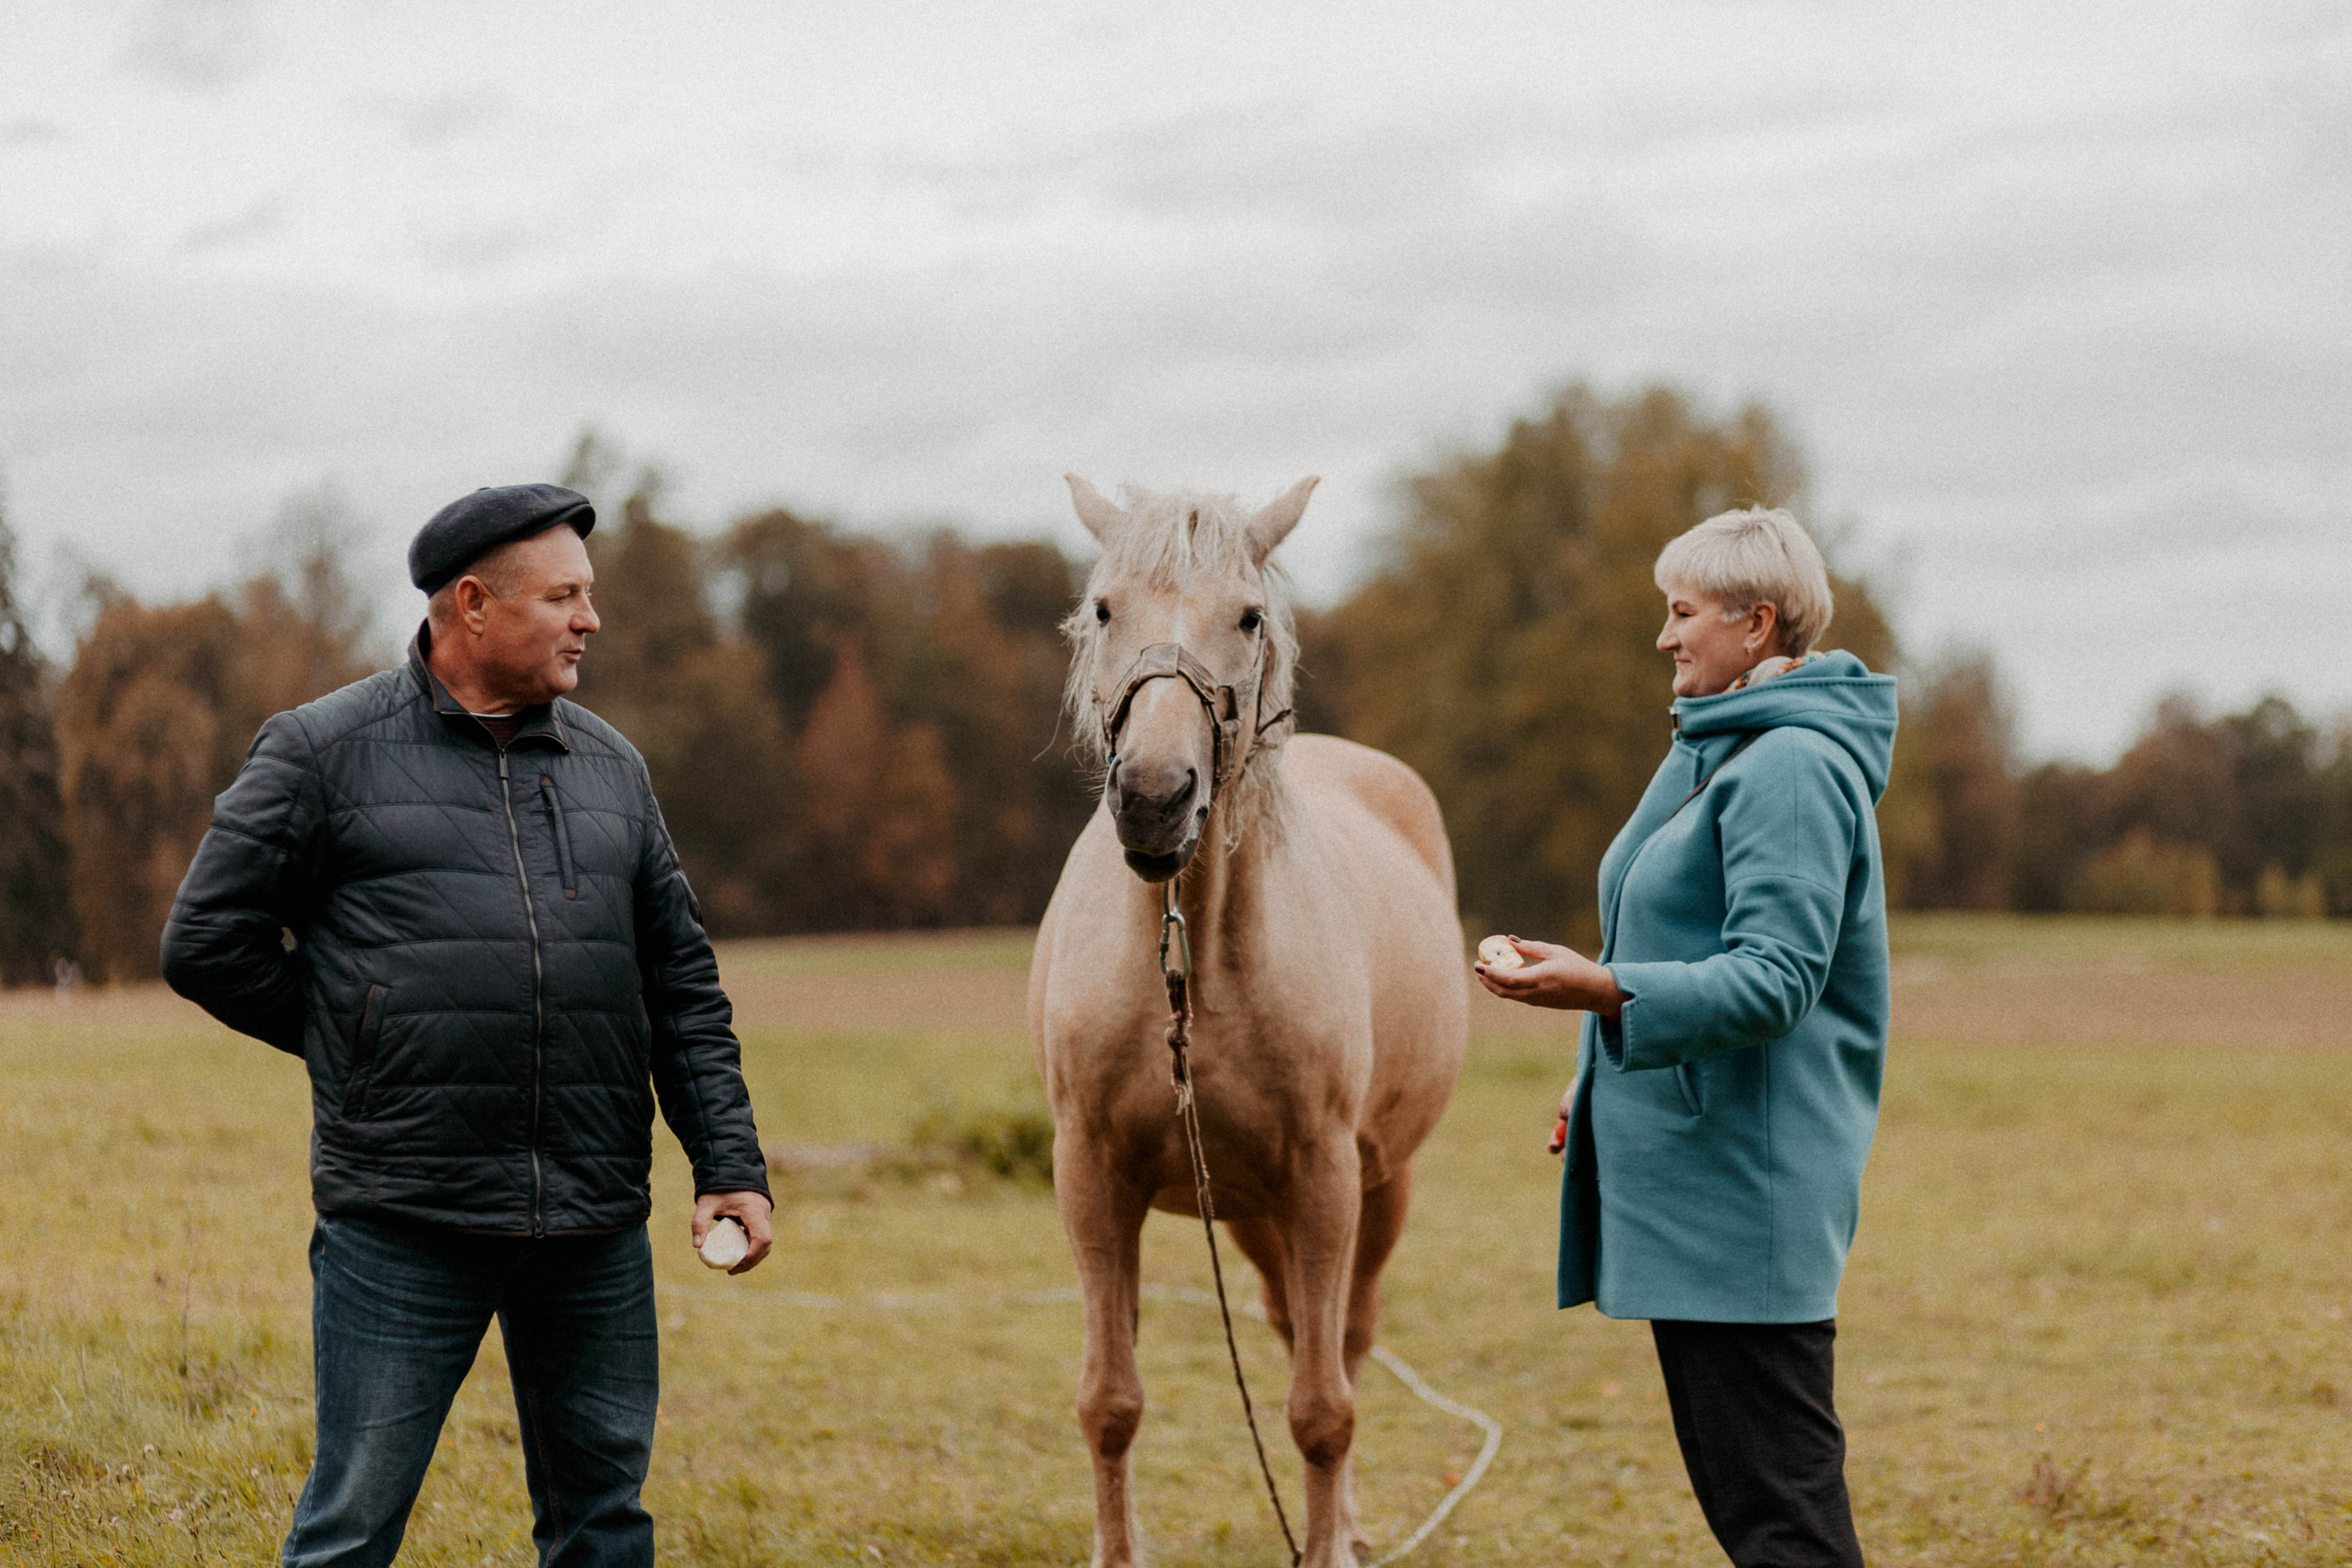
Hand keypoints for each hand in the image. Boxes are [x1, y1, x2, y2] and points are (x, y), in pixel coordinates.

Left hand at [692, 1190, 773, 1275]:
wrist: (731, 1168)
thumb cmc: (719, 1186)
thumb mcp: (707, 1203)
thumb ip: (700, 1222)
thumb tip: (697, 1246)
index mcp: (754, 1210)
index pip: (762, 1238)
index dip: (753, 1255)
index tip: (737, 1265)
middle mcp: (764, 1213)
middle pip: (766, 1244)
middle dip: (752, 1260)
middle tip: (733, 1270)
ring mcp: (765, 1215)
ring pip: (766, 1242)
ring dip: (753, 1255)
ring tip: (735, 1266)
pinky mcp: (761, 1217)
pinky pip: (762, 1236)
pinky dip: (753, 1247)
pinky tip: (738, 1253)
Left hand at [1474, 936, 1624, 1017]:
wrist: (1595, 992)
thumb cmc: (1578, 967)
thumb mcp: (1556, 952)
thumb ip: (1532, 948)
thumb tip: (1510, 941)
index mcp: (1541, 978)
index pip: (1508, 978)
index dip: (1490, 973)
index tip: (1478, 964)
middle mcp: (1536, 993)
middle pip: (1503, 990)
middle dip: (1486, 980)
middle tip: (1478, 966)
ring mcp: (1537, 1001)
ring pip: (1508, 995)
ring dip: (1494, 985)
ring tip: (1487, 970)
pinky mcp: (1539, 1004)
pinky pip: (1516, 996)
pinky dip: (1505, 987)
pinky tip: (1503, 976)